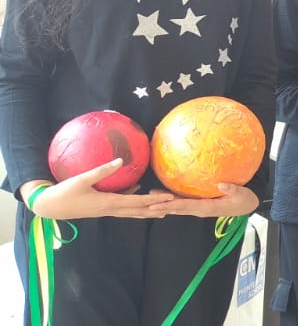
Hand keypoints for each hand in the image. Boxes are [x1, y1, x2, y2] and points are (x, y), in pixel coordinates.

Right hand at [21, 165, 173, 219]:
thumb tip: (121, 160)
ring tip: (163, 207)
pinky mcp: (101, 207)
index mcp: (109, 203)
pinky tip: (138, 192)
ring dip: (147, 209)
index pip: (138, 203)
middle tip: (174, 207)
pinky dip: (133, 202)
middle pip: (139, 210)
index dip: (155, 200)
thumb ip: (102, 171)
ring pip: (132, 211)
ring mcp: (106, 210)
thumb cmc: (64, 193)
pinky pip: (122, 205)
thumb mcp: (82, 180)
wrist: (49, 207)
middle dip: (157, 208)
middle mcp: (111, 209)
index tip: (170, 198)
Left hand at [151, 183, 259, 217]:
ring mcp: (199, 208)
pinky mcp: (200, 205)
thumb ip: (232, 189)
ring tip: (149, 199)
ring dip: (164, 204)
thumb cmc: (244, 200)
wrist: (247, 206)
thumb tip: (220, 183)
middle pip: (177, 208)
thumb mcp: (242, 195)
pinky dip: (172, 201)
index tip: (157, 204)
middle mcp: (200, 209)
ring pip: (178, 207)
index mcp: (207, 208)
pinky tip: (163, 197)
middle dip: (161, 206)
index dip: (170, 204)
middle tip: (145, 203)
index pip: (185, 206)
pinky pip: (183, 203)